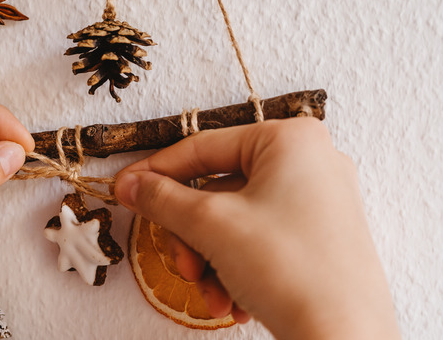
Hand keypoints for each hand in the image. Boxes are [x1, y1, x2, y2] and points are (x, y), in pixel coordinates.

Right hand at [114, 118, 399, 339]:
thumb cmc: (291, 269)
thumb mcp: (212, 224)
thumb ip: (162, 198)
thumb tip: (130, 184)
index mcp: (290, 140)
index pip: (202, 147)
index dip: (156, 172)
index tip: (124, 190)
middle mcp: (308, 163)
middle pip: (216, 190)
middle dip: (191, 236)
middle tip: (182, 265)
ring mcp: (317, 202)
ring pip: (233, 222)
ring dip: (209, 261)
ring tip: (211, 293)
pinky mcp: (318, 238)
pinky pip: (258, 242)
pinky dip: (235, 271)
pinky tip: (233, 302)